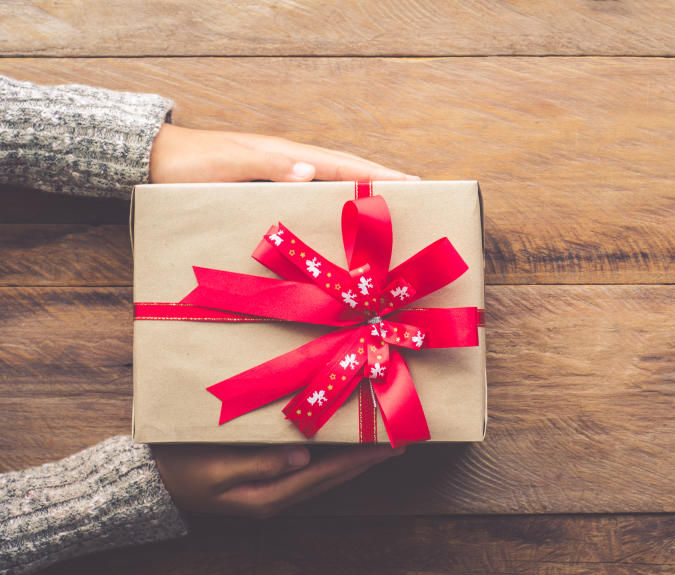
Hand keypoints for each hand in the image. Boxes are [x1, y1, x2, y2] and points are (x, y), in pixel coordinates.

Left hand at [148, 123, 418, 183]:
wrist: (156, 159)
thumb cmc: (190, 164)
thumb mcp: (228, 164)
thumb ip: (268, 166)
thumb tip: (310, 169)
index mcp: (285, 154)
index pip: (341, 163)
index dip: (376, 173)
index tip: (411, 182)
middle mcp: (288, 162)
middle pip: (344, 170)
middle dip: (379, 180)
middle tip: (415, 195)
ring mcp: (279, 173)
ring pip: (330, 183)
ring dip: (360, 193)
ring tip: (388, 209)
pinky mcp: (267, 187)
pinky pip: (310, 195)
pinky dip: (332, 203)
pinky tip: (339, 218)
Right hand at [151, 444, 404, 517]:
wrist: (151, 483)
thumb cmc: (181, 467)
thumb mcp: (217, 465)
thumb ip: (260, 462)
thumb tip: (303, 457)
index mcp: (268, 496)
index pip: (325, 474)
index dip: (358, 458)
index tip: (387, 444)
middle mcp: (276, 499)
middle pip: (332, 478)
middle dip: (367, 460)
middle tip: (401, 441)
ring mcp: (272, 493)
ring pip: (326, 476)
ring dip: (355, 461)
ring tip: (384, 445)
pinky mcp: (267, 483)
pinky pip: (312, 471)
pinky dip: (334, 458)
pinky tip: (345, 448)